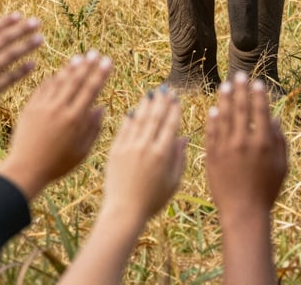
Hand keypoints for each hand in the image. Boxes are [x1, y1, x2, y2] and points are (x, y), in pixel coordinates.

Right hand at [0, 12, 42, 127]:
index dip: (6, 21)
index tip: (20, 15)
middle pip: (4, 39)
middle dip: (22, 29)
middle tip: (37, 22)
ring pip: (11, 55)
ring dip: (27, 45)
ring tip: (40, 38)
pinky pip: (11, 77)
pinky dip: (23, 69)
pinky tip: (33, 63)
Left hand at [0, 51, 111, 200]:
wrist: (25, 169)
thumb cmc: (57, 165)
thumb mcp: (81, 152)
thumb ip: (93, 129)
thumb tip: (100, 108)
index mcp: (75, 119)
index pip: (91, 89)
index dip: (100, 73)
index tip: (108, 61)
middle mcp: (59, 109)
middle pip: (76, 81)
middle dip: (87, 65)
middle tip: (95, 53)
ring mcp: (43, 107)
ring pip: (59, 81)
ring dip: (70, 68)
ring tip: (79, 57)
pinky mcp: (30, 108)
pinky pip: (43, 88)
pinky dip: (52, 79)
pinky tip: (58, 73)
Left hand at [100, 87, 184, 221]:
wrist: (123, 212)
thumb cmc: (152, 201)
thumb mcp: (173, 182)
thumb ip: (180, 159)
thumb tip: (184, 137)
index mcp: (162, 154)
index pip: (170, 124)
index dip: (174, 109)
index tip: (176, 98)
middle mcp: (146, 147)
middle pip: (155, 117)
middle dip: (162, 101)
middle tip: (166, 89)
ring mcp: (129, 147)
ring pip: (140, 119)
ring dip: (147, 104)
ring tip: (151, 93)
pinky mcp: (115, 150)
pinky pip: (124, 129)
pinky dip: (130, 117)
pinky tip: (135, 109)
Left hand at [205, 73, 286, 221]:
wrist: (243, 213)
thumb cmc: (266, 191)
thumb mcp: (281, 167)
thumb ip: (280, 141)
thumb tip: (276, 119)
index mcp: (263, 143)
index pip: (261, 112)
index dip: (259, 95)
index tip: (258, 83)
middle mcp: (244, 142)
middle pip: (241, 109)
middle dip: (241, 90)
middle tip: (239, 75)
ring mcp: (226, 148)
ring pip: (224, 117)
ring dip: (224, 99)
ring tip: (224, 85)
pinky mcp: (212, 156)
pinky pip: (211, 133)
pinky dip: (212, 120)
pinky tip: (214, 109)